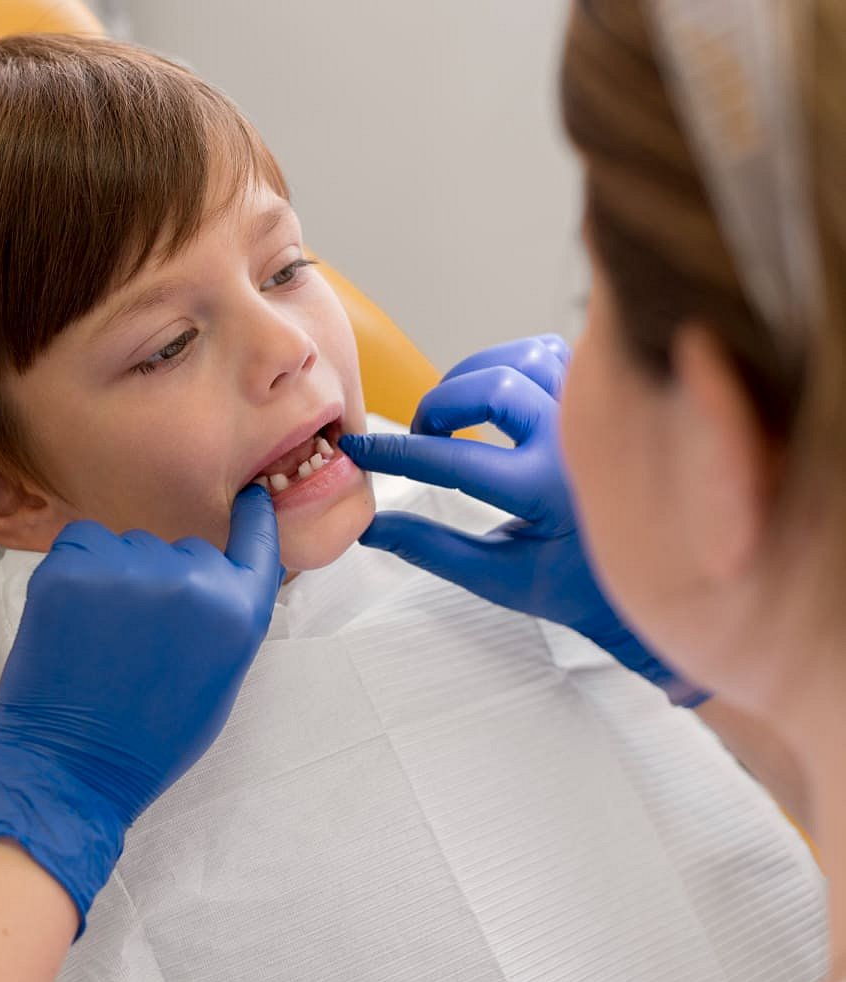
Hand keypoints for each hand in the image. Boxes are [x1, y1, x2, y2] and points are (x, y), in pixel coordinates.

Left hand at [0, 485, 283, 934]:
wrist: (70, 765)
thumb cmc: (149, 737)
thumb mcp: (218, 679)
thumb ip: (227, 618)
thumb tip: (217, 573)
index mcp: (236, 612)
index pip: (256, 540)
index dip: (251, 516)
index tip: (248, 496)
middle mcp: (191, 580)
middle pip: (183, 550)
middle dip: (166, 579)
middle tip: (139, 635)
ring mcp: (127, 568)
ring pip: (129, 545)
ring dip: (117, 573)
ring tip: (101, 634)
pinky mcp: (70, 565)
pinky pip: (82, 542)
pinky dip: (77, 566)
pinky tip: (73, 614)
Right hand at [336, 335, 707, 707]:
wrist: (659, 583)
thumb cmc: (578, 587)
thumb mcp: (499, 578)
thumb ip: (430, 549)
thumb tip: (370, 527)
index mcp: (546, 492)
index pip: (452, 460)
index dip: (396, 454)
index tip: (362, 450)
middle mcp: (577, 442)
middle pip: (490, 386)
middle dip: (439, 406)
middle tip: (423, 437)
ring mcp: (596, 414)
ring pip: (521, 358)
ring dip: (474, 379)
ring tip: (456, 415)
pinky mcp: (607, 399)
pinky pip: (552, 353)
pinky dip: (513, 363)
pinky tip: (497, 396)